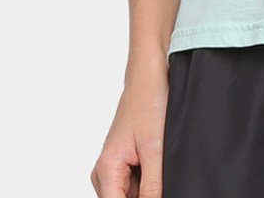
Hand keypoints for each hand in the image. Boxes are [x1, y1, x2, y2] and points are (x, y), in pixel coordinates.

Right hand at [90, 66, 169, 197]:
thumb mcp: (156, 148)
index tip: (156, 192)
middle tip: (160, 174)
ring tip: (159, 165)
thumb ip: (153, 185)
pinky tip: (158, 165)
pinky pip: (133, 185)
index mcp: (107, 169)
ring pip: (129, 195)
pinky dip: (147, 182)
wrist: (149, 76)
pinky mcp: (122, 163)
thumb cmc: (149, 101)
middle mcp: (104, 172)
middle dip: (145, 196)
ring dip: (147, 190)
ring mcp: (112, 168)